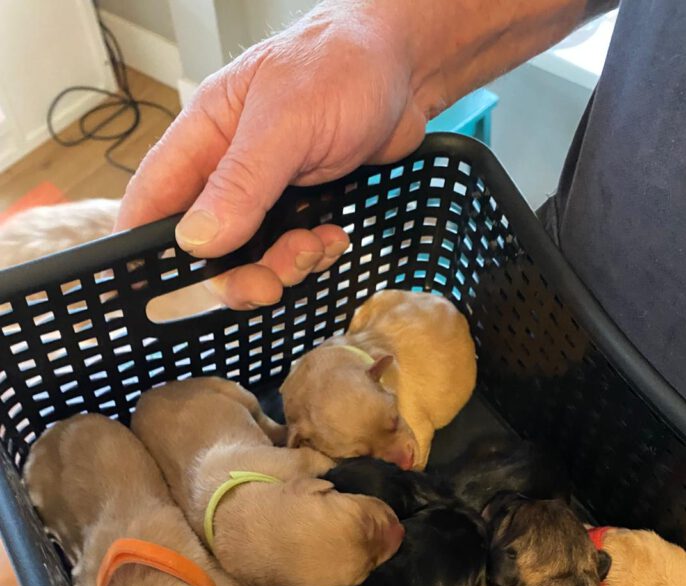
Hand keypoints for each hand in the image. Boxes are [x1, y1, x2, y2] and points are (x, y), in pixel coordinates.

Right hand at [117, 2, 428, 308]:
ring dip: (284, 266)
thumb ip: (241, 182)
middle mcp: (229, 168)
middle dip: (237, 274)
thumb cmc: (343, 63)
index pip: (151, 198)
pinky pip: (293, 253)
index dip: (145, 246)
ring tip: (315, 244)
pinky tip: (334, 236)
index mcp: (205, 135)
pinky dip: (314, 257)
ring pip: (252, 257)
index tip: (161, 289)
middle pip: (206, 247)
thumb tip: (197, 238)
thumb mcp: (286, 121)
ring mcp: (267, 191)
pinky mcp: (303, 206)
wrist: (407, 64)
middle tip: (271, 282)